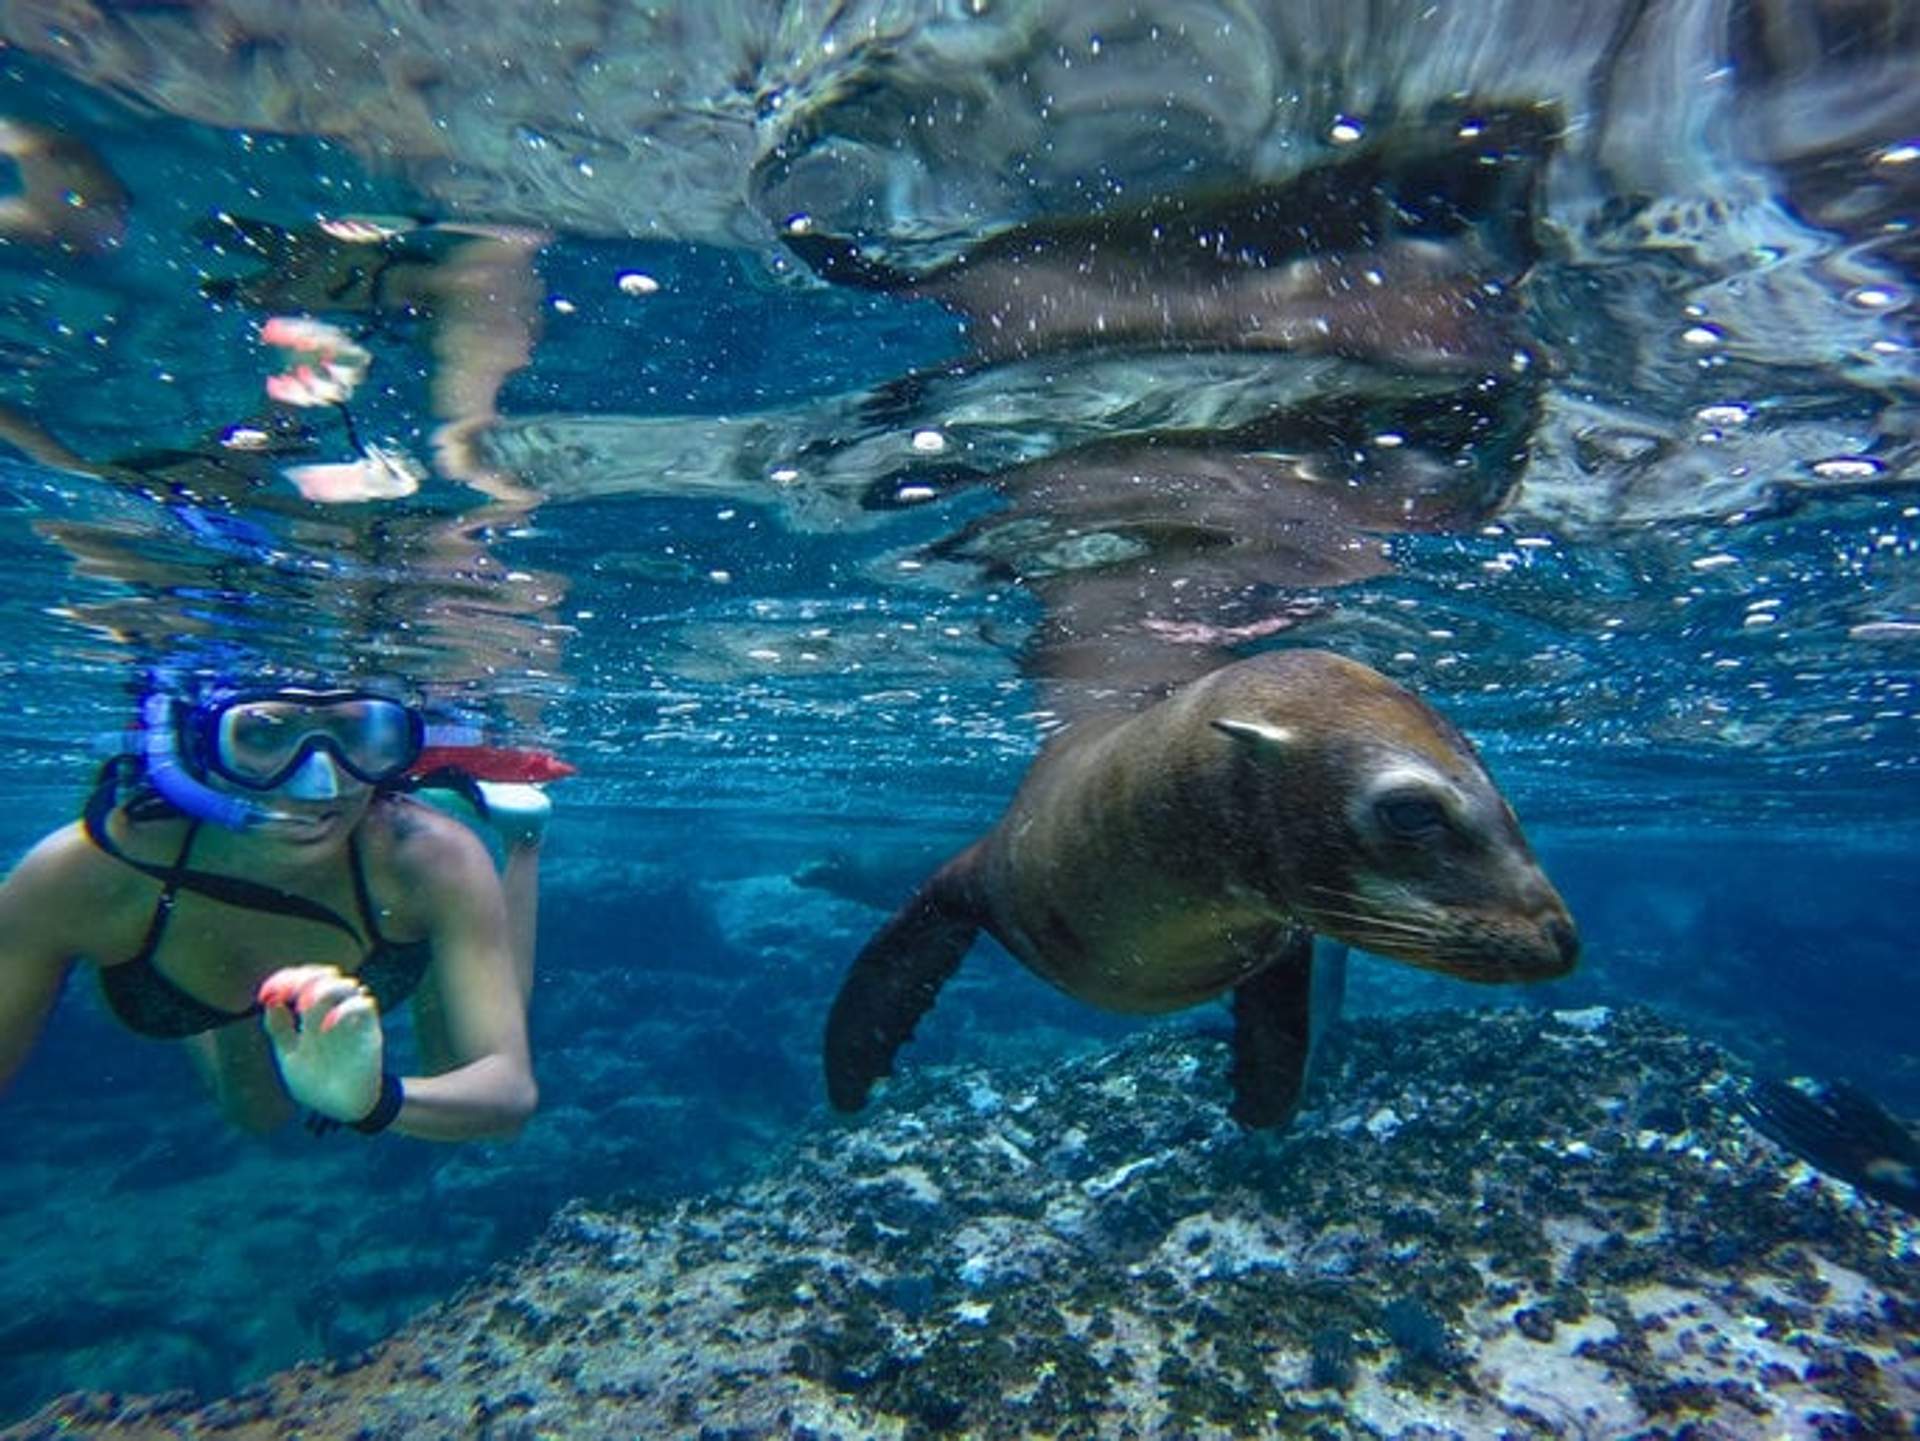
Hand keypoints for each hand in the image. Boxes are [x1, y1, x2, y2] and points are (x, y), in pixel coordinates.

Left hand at [258, 965, 383, 1122]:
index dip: (286, 980)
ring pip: (346, 985)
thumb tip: (270, 1002)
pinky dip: (345, 1009)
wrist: (342, 1108)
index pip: (302, 983)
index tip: (267, 992)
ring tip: (306, 1005)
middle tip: (292, 994)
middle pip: (326, 976)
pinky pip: (364, 1006)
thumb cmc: (315, 1083)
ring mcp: (351, 1019)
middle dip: (307, 978)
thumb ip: (280, 1031)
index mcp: (310, 1016)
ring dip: (325, 988)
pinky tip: (326, 1025)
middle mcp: (332, 1012)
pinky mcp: (369, 1030)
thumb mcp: (289, 1058)